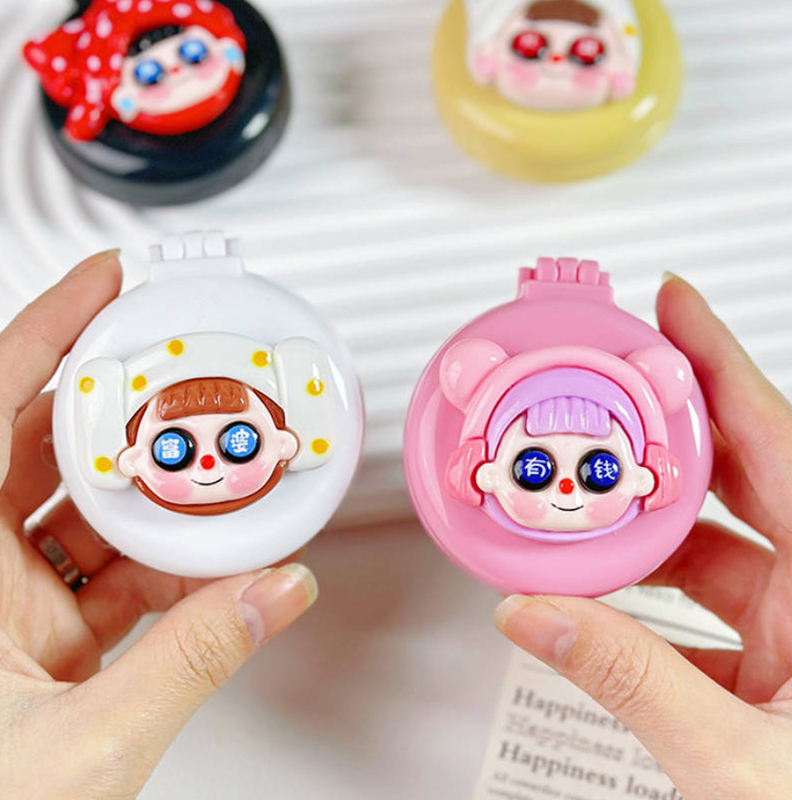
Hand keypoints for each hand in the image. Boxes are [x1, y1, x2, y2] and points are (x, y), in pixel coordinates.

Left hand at [0, 251, 317, 799]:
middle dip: (124, 406)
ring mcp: (9, 610)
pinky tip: (205, 564)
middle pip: (49, 449)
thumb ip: (192, 662)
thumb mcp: (85, 747)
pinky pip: (109, 573)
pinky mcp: (42, 642)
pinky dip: (162, 562)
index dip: (47, 333)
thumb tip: (274, 594)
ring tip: (211, 475)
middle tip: (182, 374)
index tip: (101, 284)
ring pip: (87, 513)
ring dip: (155, 494)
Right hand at [494, 274, 791, 798]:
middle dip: (665, 431)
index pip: (775, 439)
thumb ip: (629, 681)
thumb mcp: (736, 761)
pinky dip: (654, 596)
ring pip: (715, 543)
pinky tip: (611, 606)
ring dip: (647, 527)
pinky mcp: (782, 667)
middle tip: (607, 394)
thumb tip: (537, 619)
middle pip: (739, 475)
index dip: (717, 365)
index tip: (673, 308)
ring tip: (589, 511)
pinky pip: (709, 603)